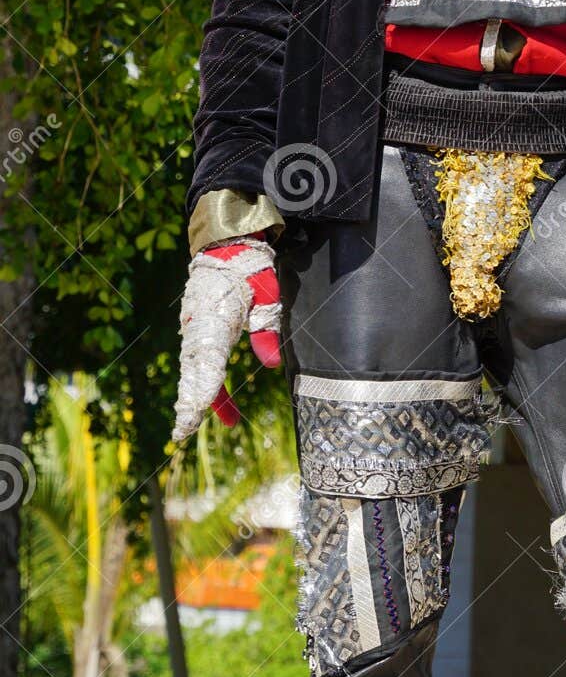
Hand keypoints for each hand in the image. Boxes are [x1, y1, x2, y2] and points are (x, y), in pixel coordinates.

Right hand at [173, 234, 281, 443]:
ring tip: (207, 425)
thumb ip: (267, 326)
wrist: (226, 244)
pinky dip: (207, 385)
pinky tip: (220, 407)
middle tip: (183, 432)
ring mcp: (195, 327)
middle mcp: (199, 324)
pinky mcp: (198, 329)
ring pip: (195, 368)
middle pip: (194, 369)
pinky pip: (201, 361)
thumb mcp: (267, 291)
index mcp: (214, 316)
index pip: (207, 358)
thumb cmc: (250, 266)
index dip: (202, 387)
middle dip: (191, 400)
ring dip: (199, 396)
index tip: (196, 412)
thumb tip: (270, 364)